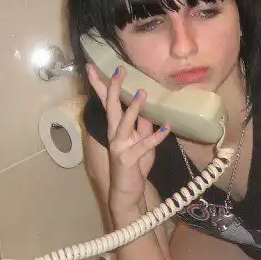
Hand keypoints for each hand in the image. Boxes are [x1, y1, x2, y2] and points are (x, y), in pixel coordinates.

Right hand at [86, 64, 168, 222]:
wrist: (127, 191)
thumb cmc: (134, 164)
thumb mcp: (142, 141)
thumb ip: (144, 125)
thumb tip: (149, 108)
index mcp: (116, 128)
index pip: (106, 103)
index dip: (101, 85)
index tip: (93, 67)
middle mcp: (114, 134)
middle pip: (111, 107)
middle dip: (113, 88)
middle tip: (119, 70)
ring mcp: (119, 146)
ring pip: (125, 123)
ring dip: (134, 108)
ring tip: (142, 92)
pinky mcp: (128, 158)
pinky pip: (144, 145)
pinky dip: (156, 136)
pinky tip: (167, 127)